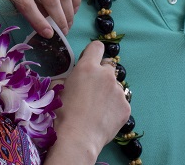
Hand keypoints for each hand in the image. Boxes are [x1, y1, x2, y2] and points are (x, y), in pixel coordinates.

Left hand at [0, 0, 79, 37]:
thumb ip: (25, 2)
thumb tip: (46, 23)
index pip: (27, 5)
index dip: (39, 22)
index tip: (49, 35)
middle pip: (50, 0)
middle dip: (59, 20)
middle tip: (63, 32)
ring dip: (69, 12)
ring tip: (69, 24)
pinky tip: (74, 9)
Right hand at [52, 41, 130, 156]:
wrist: (77, 138)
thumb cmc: (61, 113)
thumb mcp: (58, 88)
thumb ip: (67, 77)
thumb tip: (71, 77)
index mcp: (87, 67)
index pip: (97, 47)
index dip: (93, 53)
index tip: (89, 61)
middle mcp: (106, 75)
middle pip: (108, 66)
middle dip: (101, 74)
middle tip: (92, 90)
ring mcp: (119, 91)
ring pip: (115, 86)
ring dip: (108, 92)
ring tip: (97, 108)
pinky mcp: (126, 107)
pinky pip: (120, 102)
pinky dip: (114, 107)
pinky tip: (104, 118)